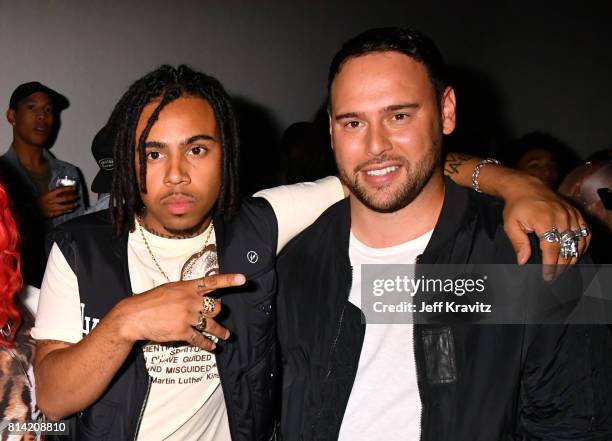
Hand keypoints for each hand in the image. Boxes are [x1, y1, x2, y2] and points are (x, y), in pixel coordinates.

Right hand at [37, 186, 78, 217]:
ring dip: (72, 205)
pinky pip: (61, 212)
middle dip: (73, 197)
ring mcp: (51, 208)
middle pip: (64, 198)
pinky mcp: (51, 214)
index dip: (68, 188)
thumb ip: (53, 193)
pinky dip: (67, 211)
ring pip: (64, 206)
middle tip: (77, 196)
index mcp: (48, 195)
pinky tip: (71, 209)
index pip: (60, 189)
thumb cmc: (38, 202)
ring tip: (76, 204)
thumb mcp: (44, 195)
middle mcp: (50, 201)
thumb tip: (64, 191)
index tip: (74, 187)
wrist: (31, 210)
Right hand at [116, 273, 245, 350]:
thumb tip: (201, 294)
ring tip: (226, 336)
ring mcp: (187, 316)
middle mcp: (190, 300)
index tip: (243, 279)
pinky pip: (201, 339)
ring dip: (220, 331)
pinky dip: (208, 344)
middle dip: (217, 312)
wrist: (134, 316)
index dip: (229, 280)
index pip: (212, 281)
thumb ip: (187, 291)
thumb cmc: (151, 301)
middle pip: (216, 306)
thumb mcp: (170, 289)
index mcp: (188, 287)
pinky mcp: (182, 332)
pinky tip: (212, 347)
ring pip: (212, 324)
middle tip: (216, 316)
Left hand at [501, 175, 589, 275]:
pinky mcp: (575, 213)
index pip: (552, 248)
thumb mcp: (511, 225)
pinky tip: (575, 254)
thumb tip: (523, 261)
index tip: (548, 276)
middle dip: (562, 265)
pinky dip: (582, 245)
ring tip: (564, 268)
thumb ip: (519, 243)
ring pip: (578, 242)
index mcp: (544, 220)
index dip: (551, 265)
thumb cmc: (517, 207)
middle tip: (555, 275)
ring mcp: (570, 214)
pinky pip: (585, 232)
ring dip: (573, 257)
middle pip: (567, 247)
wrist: (526, 187)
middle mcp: (561, 217)